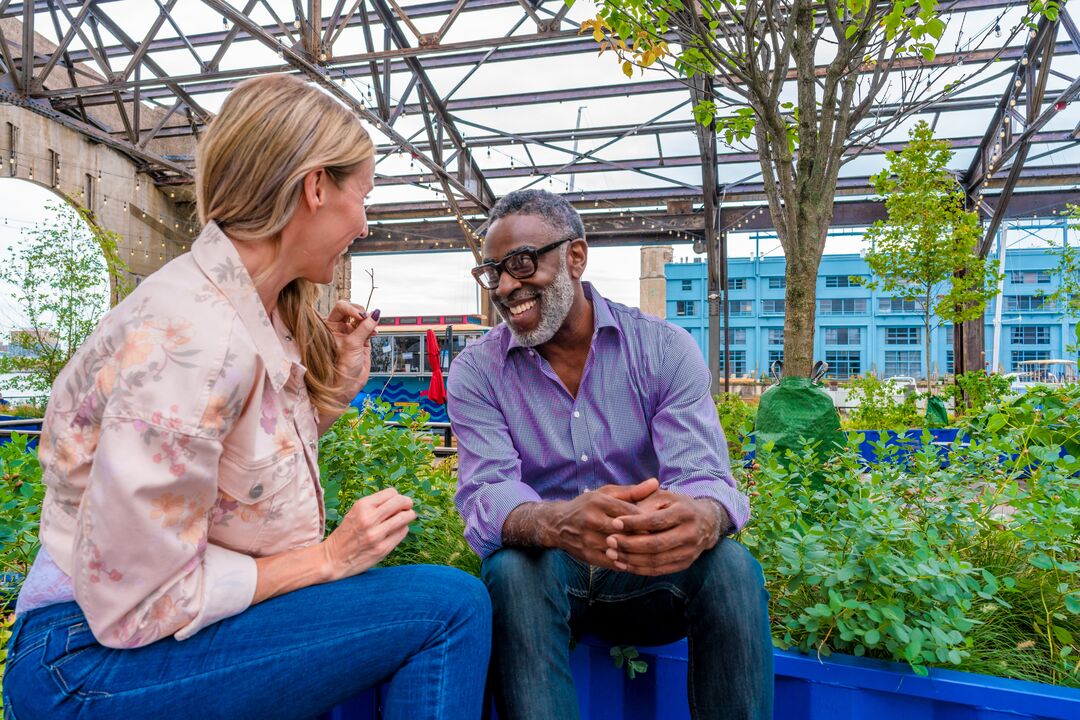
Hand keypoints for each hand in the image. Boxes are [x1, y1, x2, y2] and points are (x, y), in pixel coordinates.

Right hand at [320, 487, 415, 581]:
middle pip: (400, 502)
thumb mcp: (355, 513)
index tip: (398, 501)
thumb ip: (375, 506)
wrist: (333, 559)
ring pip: (404, 517)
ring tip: (407, 517)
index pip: (391, 493)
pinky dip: (403, 530)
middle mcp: (369, 519)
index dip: (397, 496)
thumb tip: (400, 500)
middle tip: (408, 507)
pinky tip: (396, 531)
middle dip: (408, 503)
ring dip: (409, 516)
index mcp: (361, 506)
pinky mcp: (382, 549)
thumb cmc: (346, 534)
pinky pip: (402, 532)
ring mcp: (376, 535)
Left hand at [325, 301, 378, 389]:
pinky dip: (373, 327)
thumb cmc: (341, 368)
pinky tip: (374, 332)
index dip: (351, 309)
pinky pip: (369, 328)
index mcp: (330, 327)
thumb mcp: (352, 344)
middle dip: (361, 313)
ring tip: (372, 327)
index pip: (341, 308)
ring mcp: (351, 334)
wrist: (348, 385)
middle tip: (366, 320)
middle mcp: (339, 328)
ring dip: (369, 320)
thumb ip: (364, 328)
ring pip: (362, 318)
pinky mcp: (361, 340)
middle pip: (352, 310)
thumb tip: (375, 314)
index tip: (360, 316)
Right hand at [541, 479, 657, 568]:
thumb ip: (632, 491)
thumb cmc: (586, 506)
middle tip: (662, 539)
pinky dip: (626, 563)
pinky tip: (637, 562)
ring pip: (619, 548)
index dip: (649, 519)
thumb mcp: (606, 493)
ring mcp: (588, 539)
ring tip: (653, 553)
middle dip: (645, 536)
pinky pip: (611, 562)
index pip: (630, 512)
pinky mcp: (586, 555)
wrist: (556, 524)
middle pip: (626, 531)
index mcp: (599, 502)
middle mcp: (592, 519)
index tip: (662, 523)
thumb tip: (656, 482)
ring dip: (637, 552)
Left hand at [604, 492, 725, 575]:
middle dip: (629, 544)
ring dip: (631, 559)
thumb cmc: (676, 506)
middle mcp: (690, 534)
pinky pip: (659, 570)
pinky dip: (639, 569)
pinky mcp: (685, 564)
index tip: (614, 523)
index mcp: (684, 513)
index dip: (634, 523)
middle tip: (609, 541)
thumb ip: (645, 501)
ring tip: (611, 554)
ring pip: (656, 560)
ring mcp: (689, 552)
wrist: (705, 522)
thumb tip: (622, 512)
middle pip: (656, 544)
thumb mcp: (664, 496)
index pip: (655, 521)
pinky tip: (623, 565)